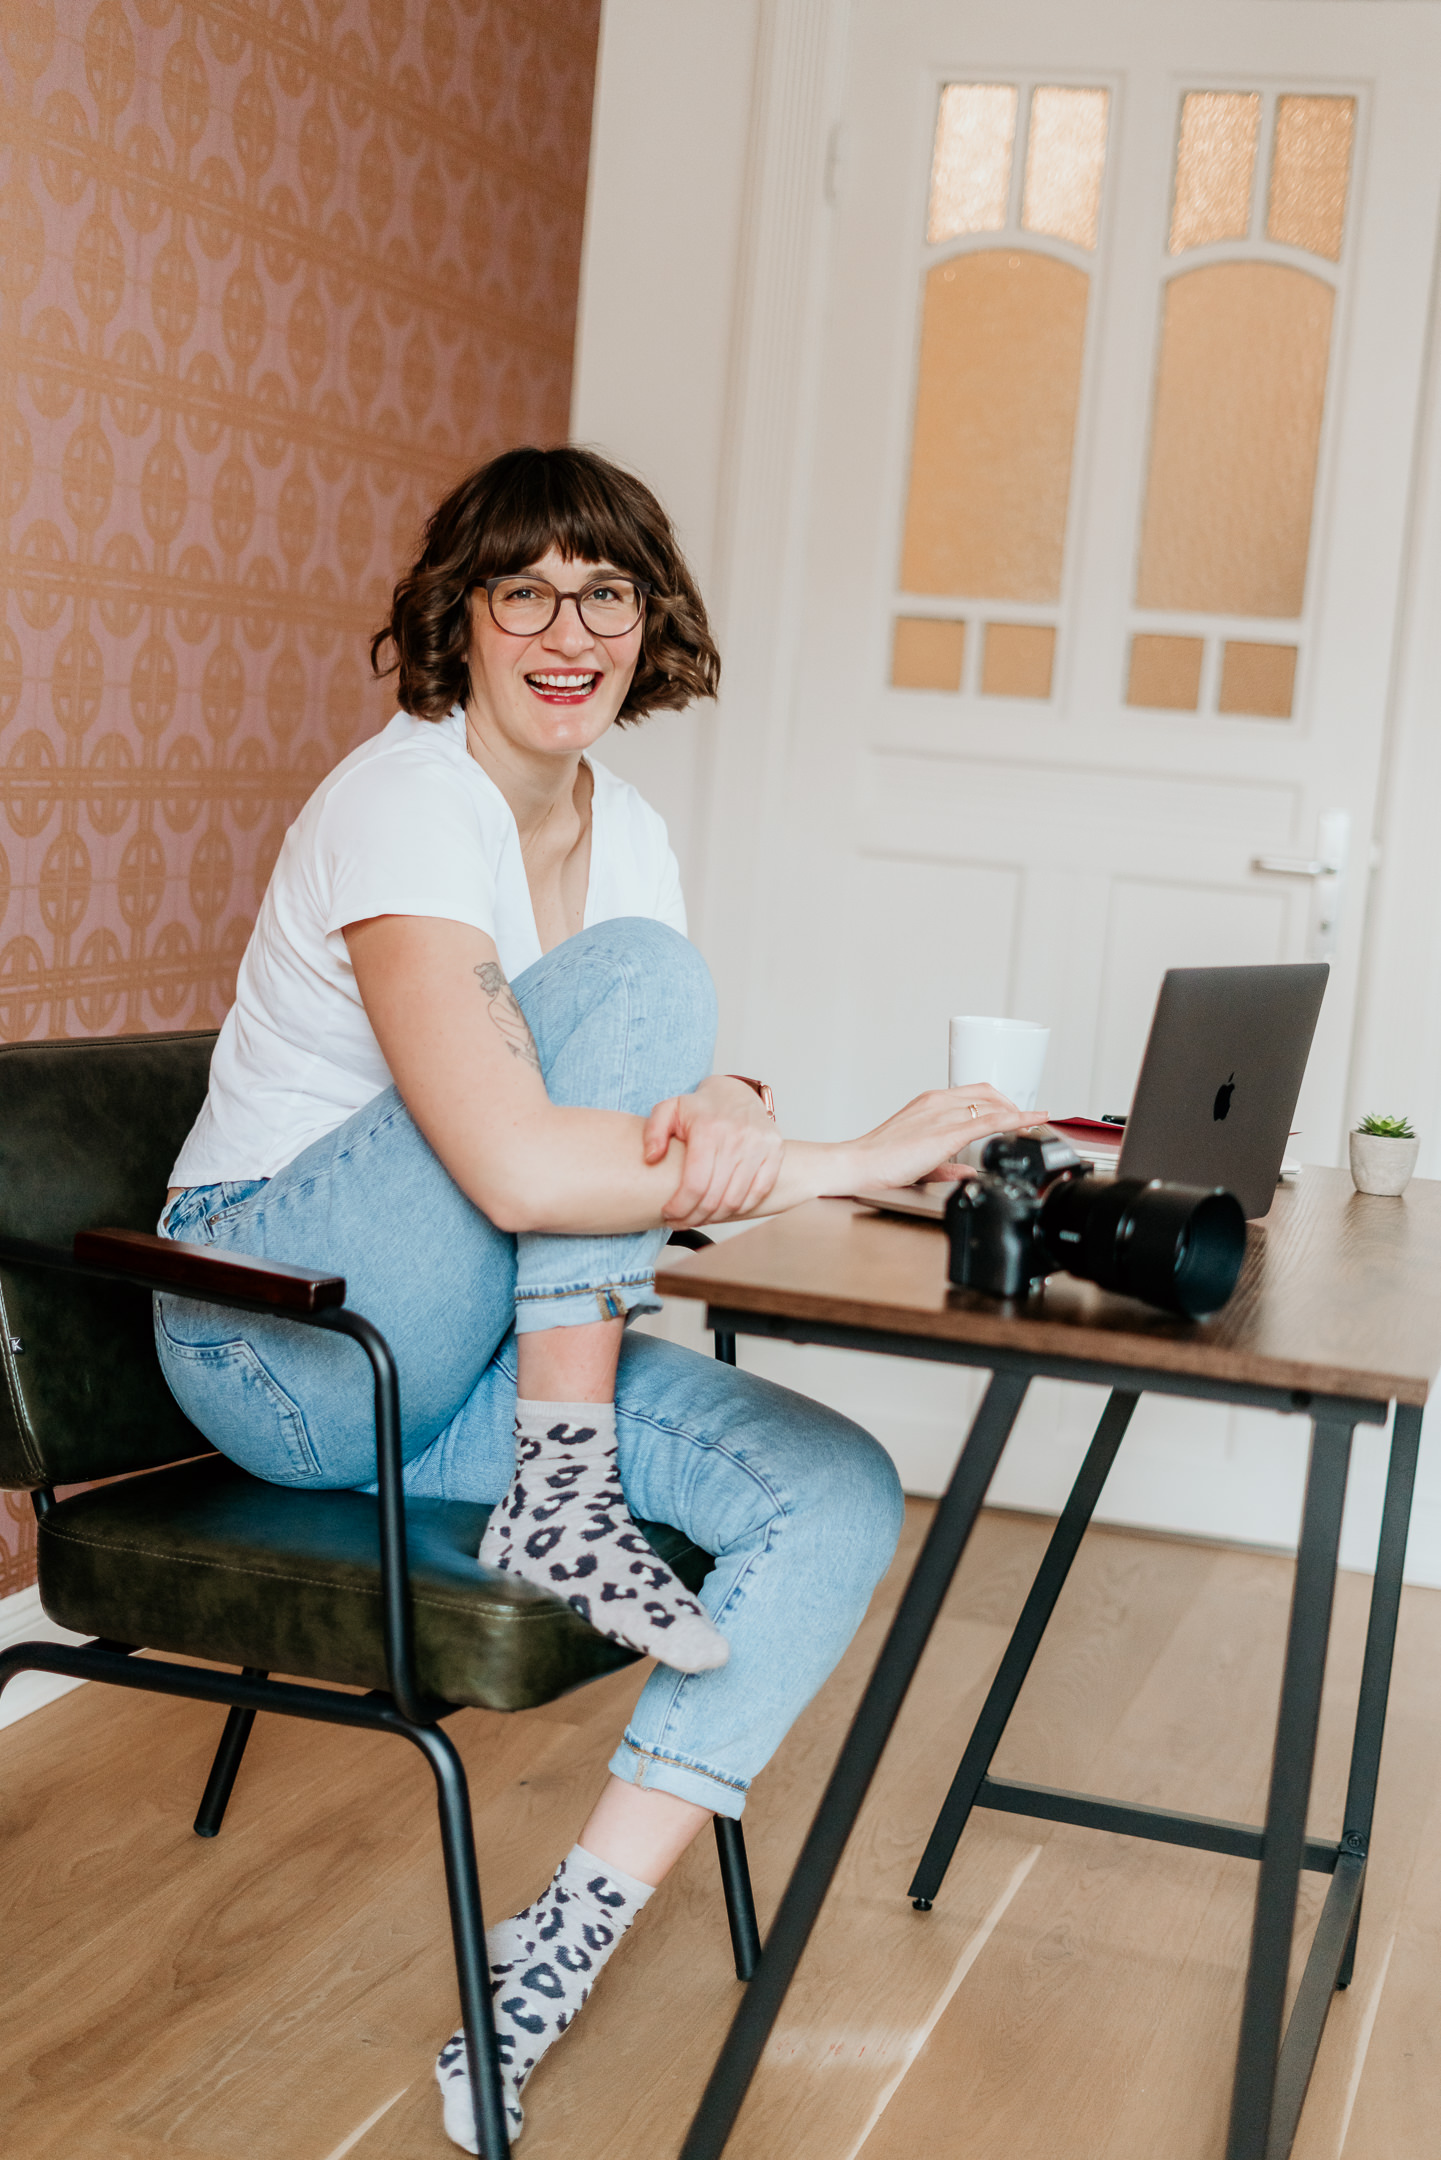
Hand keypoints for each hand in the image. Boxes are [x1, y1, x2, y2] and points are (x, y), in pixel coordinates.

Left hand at [644, 1076, 784, 1225]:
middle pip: (715, 1197)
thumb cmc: (699, 1107)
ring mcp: (759, 1145)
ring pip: (736, 1200)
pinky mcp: (775, 1151)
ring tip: (699, 1217)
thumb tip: (652, 1158)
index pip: (695, 1184)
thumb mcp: (668, 1110)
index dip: (680, 1207)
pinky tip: (723, 1209)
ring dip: (715, 1217)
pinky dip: (740, 1208)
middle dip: (694, 1217)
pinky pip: (759, 1192)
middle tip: (681, 1222)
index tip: (669, 1214)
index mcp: (709, 1129)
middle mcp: (737, 1137)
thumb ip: (652, 1132)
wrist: (735, 1093)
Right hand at [838, 1085, 1043, 1193]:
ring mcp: (943, 1114)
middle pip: (987, 1095)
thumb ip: (946, 1167)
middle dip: (1011, 1106)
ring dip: (1017, 1113)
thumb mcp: (920, 1161)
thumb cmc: (880, 1161)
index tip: (1014, 1110)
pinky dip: (1017, 1119)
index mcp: (929, 1102)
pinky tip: (1032, 1121)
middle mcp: (938, 1102)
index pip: (973, 1092)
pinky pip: (990, 1121)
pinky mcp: (947, 1133)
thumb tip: (966, 1174)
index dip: (999, 1101)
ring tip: (1033, 1123)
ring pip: (992, 1106)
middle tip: (1027, 1120)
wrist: (859, 1163)